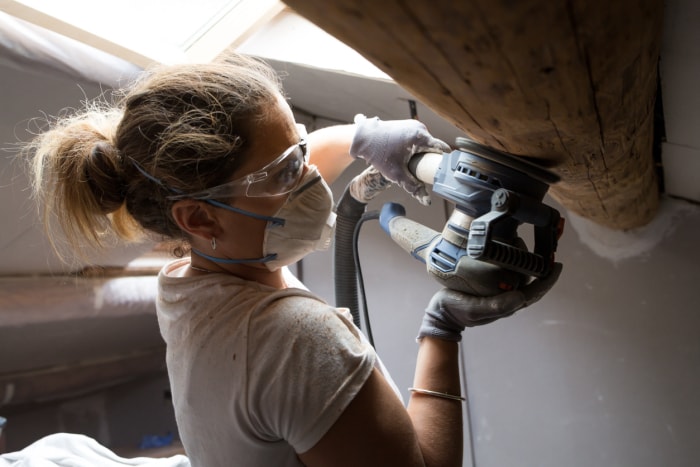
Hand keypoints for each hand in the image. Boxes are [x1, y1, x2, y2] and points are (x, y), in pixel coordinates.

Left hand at [349, 115, 450, 204]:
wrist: (363, 138)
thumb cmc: (378, 154)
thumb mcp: (396, 174)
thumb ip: (413, 187)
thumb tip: (426, 200)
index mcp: (421, 137)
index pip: (442, 149)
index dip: (444, 162)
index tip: (442, 171)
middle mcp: (420, 127)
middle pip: (433, 148)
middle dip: (429, 159)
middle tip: (421, 170)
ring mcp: (414, 124)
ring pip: (426, 143)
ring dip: (422, 153)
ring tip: (411, 162)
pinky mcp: (408, 124)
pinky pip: (419, 138)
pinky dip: (416, 147)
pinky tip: (406, 154)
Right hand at [418, 263, 562, 340]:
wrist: (441, 313)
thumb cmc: (456, 310)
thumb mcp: (474, 308)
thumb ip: (496, 306)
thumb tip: (520, 298)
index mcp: (507, 305)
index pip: (535, 292)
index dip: (548, 279)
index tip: (557, 265)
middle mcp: (507, 299)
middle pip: (530, 282)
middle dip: (538, 266)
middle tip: (540, 249)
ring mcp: (498, 294)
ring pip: (520, 277)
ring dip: (524, 261)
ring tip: (521, 244)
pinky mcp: (489, 288)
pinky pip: (507, 275)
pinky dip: (512, 262)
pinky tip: (507, 251)